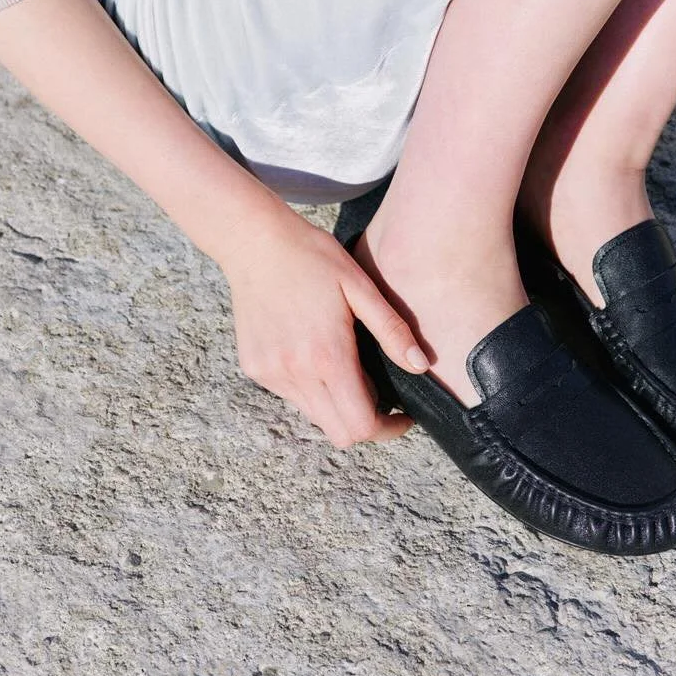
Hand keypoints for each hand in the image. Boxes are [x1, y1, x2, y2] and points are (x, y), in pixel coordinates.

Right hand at [218, 202, 428, 448]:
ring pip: (315, 417)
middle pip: (339, 433)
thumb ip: (392, 330)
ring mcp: (271, 374)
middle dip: (366, 422)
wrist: (255, 242)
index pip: (361, 426)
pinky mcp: (255, 369)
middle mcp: (296, 373)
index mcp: (327, 355)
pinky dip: (312, 388)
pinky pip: (292, 396)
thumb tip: (421, 366)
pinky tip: (314, 353)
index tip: (402, 415)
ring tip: (346, 365)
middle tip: (380, 395)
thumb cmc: (312, 258)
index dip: (387, 429)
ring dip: (337, 405)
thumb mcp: (360, 286)